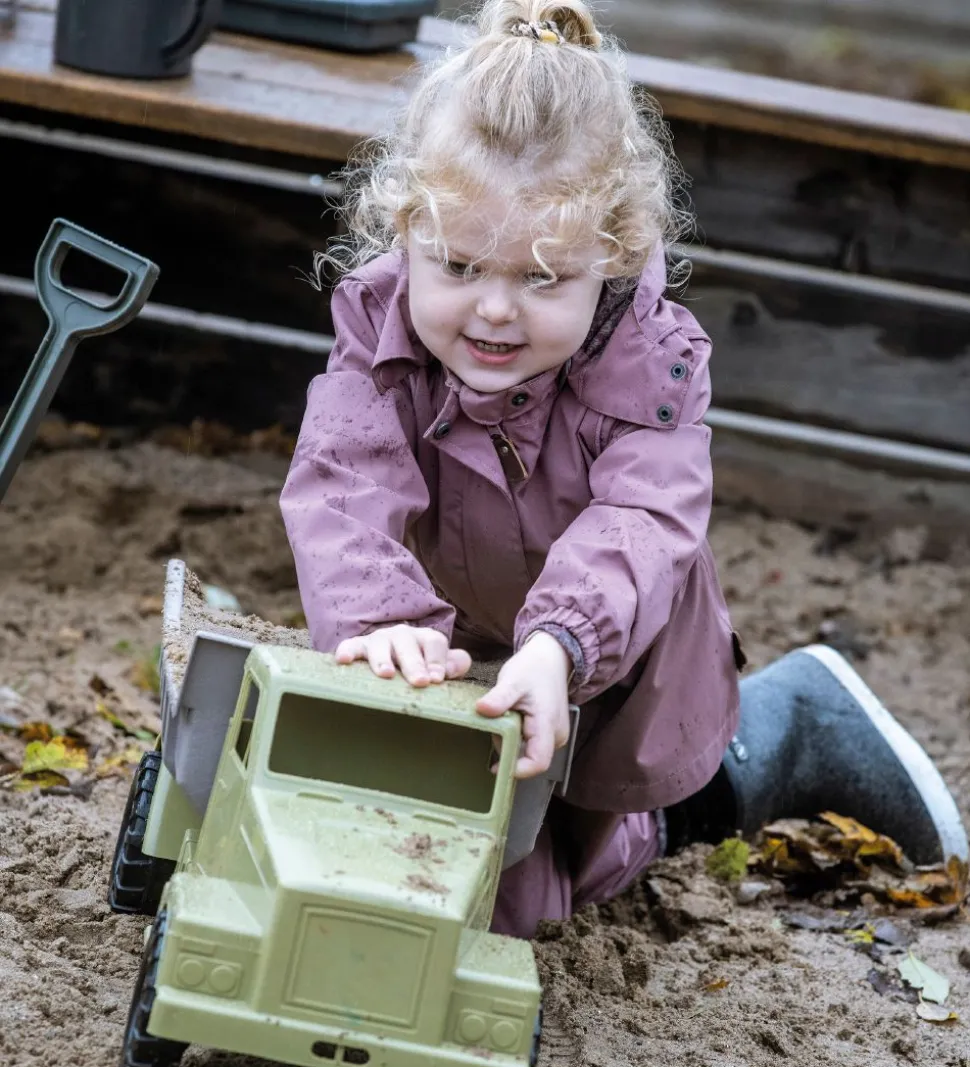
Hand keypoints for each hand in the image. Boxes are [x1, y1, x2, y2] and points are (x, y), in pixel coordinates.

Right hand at [335, 625, 470, 686]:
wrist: (390, 655)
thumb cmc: (419, 665)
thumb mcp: (439, 664)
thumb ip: (454, 664)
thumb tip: (451, 670)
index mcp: (425, 639)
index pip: (434, 643)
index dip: (437, 660)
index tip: (437, 679)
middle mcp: (402, 635)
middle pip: (408, 645)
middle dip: (414, 664)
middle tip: (420, 682)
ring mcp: (379, 640)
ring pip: (380, 645)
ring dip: (383, 659)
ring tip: (386, 675)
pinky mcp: (358, 646)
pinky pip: (350, 646)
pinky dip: (346, 651)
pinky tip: (343, 660)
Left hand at [475, 631, 570, 778]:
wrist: (551, 659)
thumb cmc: (533, 669)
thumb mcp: (513, 680)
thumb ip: (499, 698)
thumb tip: (481, 709)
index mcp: (548, 724)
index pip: (538, 762)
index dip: (517, 770)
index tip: (495, 766)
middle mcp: (557, 735)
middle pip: (530, 760)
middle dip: (509, 750)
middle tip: (496, 725)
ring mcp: (555, 736)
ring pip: (529, 753)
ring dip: (512, 742)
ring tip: (504, 716)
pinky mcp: (550, 734)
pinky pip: (531, 745)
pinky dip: (517, 737)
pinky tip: (511, 719)